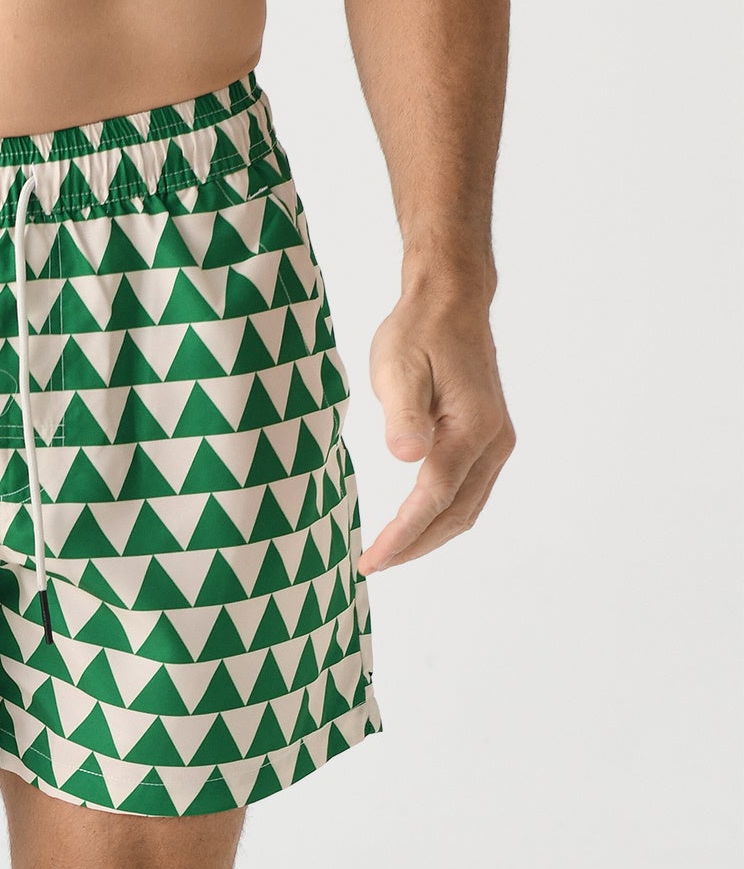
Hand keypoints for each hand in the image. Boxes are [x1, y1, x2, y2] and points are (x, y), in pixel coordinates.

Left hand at [357, 283, 514, 572]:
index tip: (372, 559)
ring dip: (428, 538)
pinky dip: (440, 519)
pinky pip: (468, 496)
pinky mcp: (489, 443)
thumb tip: (407, 456)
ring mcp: (496, 444)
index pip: (435, 497)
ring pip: (465, 511)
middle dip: (414, 546)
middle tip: (372, 565)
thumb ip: (404, 414)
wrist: (451, 303)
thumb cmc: (420, 332)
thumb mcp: (399, 367)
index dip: (403, 534)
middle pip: (455, 515)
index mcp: (473, 428)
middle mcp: (494, 442)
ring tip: (388, 555)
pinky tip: (412, 528)